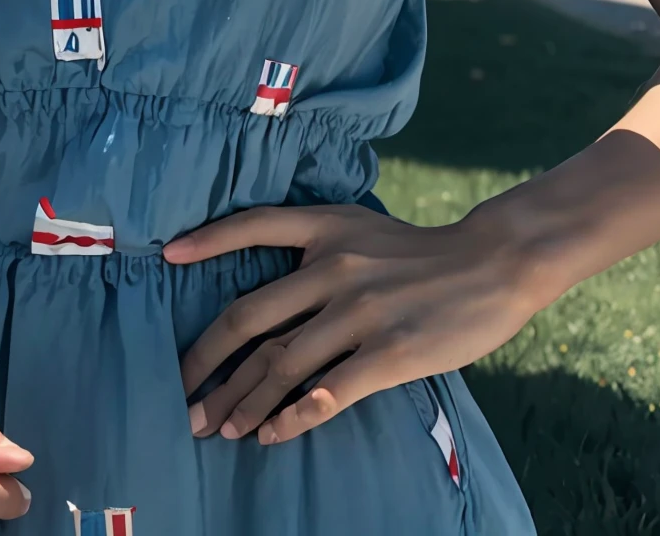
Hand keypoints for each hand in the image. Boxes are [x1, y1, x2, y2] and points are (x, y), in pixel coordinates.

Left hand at [164, 202, 526, 447]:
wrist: (494, 262)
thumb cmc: (424, 252)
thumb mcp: (364, 227)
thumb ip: (319, 248)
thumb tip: (272, 290)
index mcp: (327, 225)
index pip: (253, 225)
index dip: (206, 239)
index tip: (166, 255)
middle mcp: (335, 265)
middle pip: (250, 316)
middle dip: (208, 362)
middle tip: (182, 396)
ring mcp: (360, 311)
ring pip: (281, 364)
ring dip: (243, 403)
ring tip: (220, 428)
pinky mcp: (389, 354)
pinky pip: (326, 394)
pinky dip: (292, 419)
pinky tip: (272, 435)